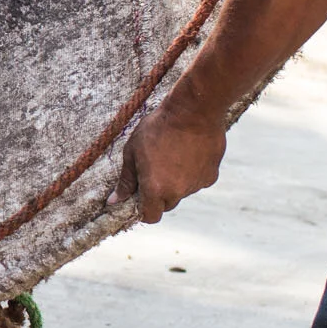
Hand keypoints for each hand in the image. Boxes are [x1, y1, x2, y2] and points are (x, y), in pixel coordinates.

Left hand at [107, 99, 226, 223]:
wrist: (194, 110)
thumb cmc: (158, 127)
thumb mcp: (133, 151)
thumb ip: (125, 180)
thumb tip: (114, 201)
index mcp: (155, 189)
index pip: (150, 217)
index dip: (144, 210)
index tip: (141, 196)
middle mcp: (177, 192)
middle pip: (166, 204)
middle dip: (159, 194)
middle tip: (155, 169)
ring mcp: (196, 185)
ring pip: (183, 192)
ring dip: (177, 182)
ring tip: (173, 154)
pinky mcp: (211, 176)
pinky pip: (198, 181)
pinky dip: (192, 173)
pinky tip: (189, 152)